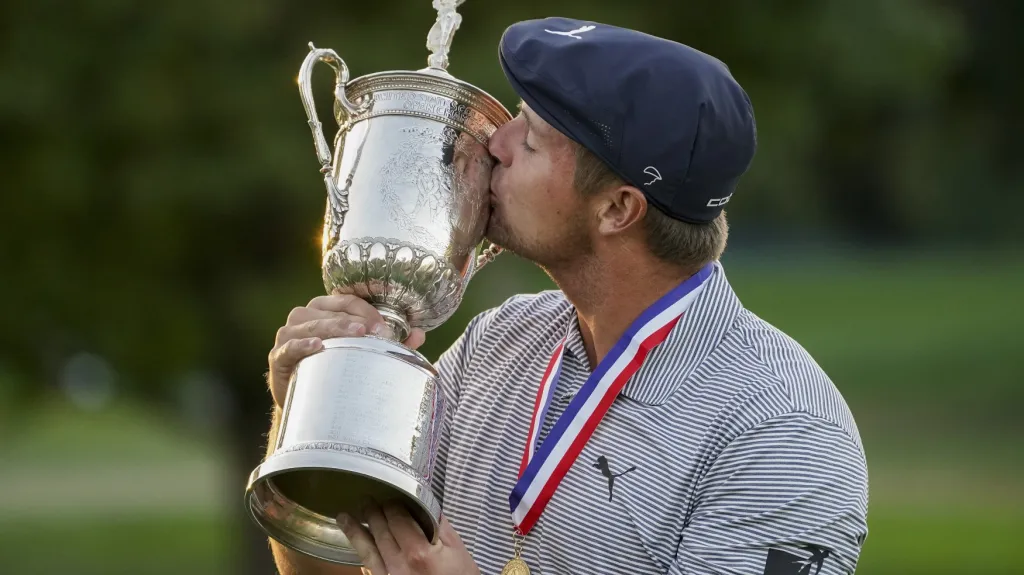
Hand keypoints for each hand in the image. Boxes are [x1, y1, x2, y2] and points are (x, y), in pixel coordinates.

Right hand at [266, 295, 426, 407]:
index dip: (367, 310)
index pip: (346, 299)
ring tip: (356, 335)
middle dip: (355, 320)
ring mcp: (288, 335)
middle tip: (377, 332)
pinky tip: (317, 346)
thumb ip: (392, 343)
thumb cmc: (337, 370)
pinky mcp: (278, 357)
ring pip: (310, 323)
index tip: (385, 327)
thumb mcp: (365, 353)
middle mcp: (304, 316)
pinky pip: (288, 347)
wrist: (308, 405)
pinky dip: (302, 344)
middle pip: (330, 310)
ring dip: (334, 327)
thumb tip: (420, 334)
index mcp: (325, 309)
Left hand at [338, 503, 478, 574]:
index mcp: (419, 552)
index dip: (392, 505)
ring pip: (369, 549)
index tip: (390, 496)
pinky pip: (370, 564)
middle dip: (373, 513)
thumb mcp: (458, 549)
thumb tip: (425, 504)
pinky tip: (356, 541)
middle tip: (366, 499)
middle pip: (381, 531)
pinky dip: (361, 549)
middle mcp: (400, 564)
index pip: (398, 519)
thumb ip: (439, 525)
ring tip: (344, 516)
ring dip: (356, 530)